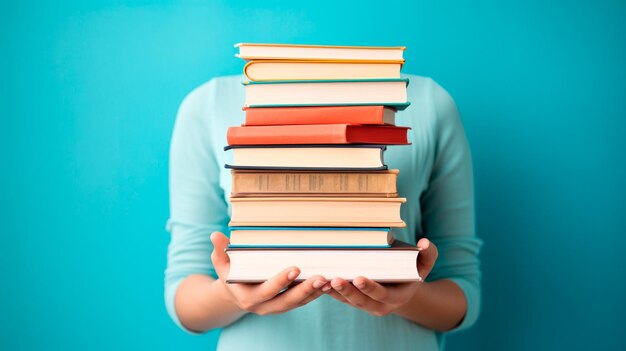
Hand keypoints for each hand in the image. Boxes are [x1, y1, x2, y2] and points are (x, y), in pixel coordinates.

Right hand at [210, 232, 329, 315]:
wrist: (234, 293)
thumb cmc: (229, 273)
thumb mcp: (221, 263)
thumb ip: (220, 250)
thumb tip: (215, 235)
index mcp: (249, 297)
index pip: (267, 290)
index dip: (281, 281)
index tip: (295, 268)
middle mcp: (264, 306)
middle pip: (288, 301)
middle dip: (305, 290)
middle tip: (321, 277)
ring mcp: (277, 307)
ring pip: (299, 302)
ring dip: (315, 292)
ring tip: (329, 279)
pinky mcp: (287, 304)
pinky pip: (303, 301)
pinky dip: (316, 293)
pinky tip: (329, 282)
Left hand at [327, 238, 437, 315]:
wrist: (403, 285)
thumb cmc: (413, 269)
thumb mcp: (424, 262)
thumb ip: (429, 253)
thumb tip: (425, 242)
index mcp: (397, 297)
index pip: (382, 294)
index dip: (370, 288)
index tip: (358, 278)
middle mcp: (380, 305)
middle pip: (361, 301)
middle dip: (347, 291)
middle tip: (335, 279)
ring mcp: (365, 304)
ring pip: (347, 300)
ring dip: (334, 291)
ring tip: (322, 279)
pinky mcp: (353, 300)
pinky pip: (339, 297)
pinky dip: (328, 290)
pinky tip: (318, 279)